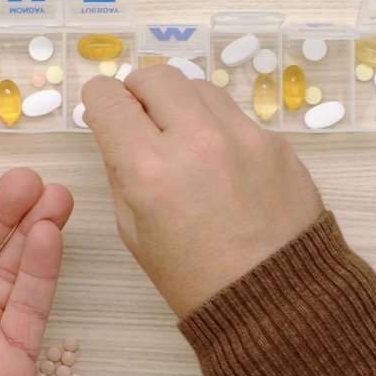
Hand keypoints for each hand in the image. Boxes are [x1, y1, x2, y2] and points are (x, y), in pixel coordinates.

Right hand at [82, 65, 322, 317]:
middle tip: (139, 117)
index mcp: (150, 170)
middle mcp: (197, 140)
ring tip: (181, 139)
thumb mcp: (134, 231)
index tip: (101, 106)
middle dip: (139, 91)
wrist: (277, 300)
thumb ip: (120, 170)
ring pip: (198, 87)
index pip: (110, 99)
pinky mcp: (275, 141)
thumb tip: (115, 129)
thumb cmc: (195, 277)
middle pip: (156, 76)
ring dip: (180, 104)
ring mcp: (243, 135)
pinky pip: (234, 115)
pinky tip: (220, 164)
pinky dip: (217, 128)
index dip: (98, 98)